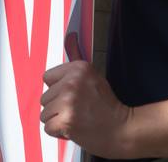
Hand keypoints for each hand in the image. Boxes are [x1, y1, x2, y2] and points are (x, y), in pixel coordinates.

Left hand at [40, 33, 133, 156]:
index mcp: (78, 68)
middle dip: (58, 107)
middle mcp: (71, 82)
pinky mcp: (66, 121)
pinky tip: (74, 129)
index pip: (47, 78)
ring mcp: (68, 102)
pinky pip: (48, 127)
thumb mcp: (93, 75)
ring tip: (76, 119)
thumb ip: (77, 55)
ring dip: (57, 120)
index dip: (58, 89)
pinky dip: (59, 132)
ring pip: (44, 113)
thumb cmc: (106, 104)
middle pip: (45, 97)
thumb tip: (71, 34)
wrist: (122, 129)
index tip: (74, 95)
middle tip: (78, 109)